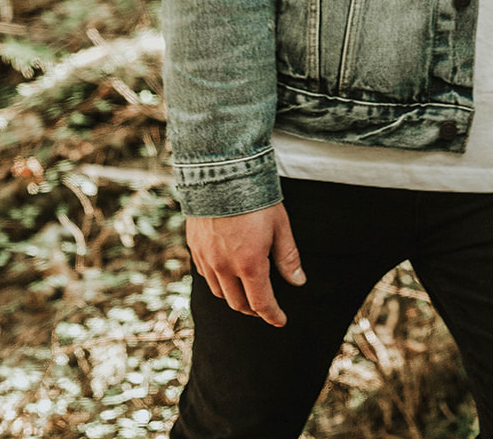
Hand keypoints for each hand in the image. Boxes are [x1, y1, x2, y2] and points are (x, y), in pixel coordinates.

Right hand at [186, 201, 304, 326]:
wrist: (221, 172)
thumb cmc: (256, 197)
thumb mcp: (280, 225)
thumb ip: (288, 257)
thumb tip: (298, 282)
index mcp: (249, 264)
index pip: (261, 303)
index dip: (272, 315)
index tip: (280, 320)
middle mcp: (224, 267)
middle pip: (239, 303)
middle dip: (254, 308)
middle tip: (265, 306)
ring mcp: (206, 258)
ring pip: (220, 292)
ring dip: (235, 297)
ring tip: (246, 291)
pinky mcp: (194, 247)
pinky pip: (206, 275)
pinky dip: (218, 281)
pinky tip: (226, 273)